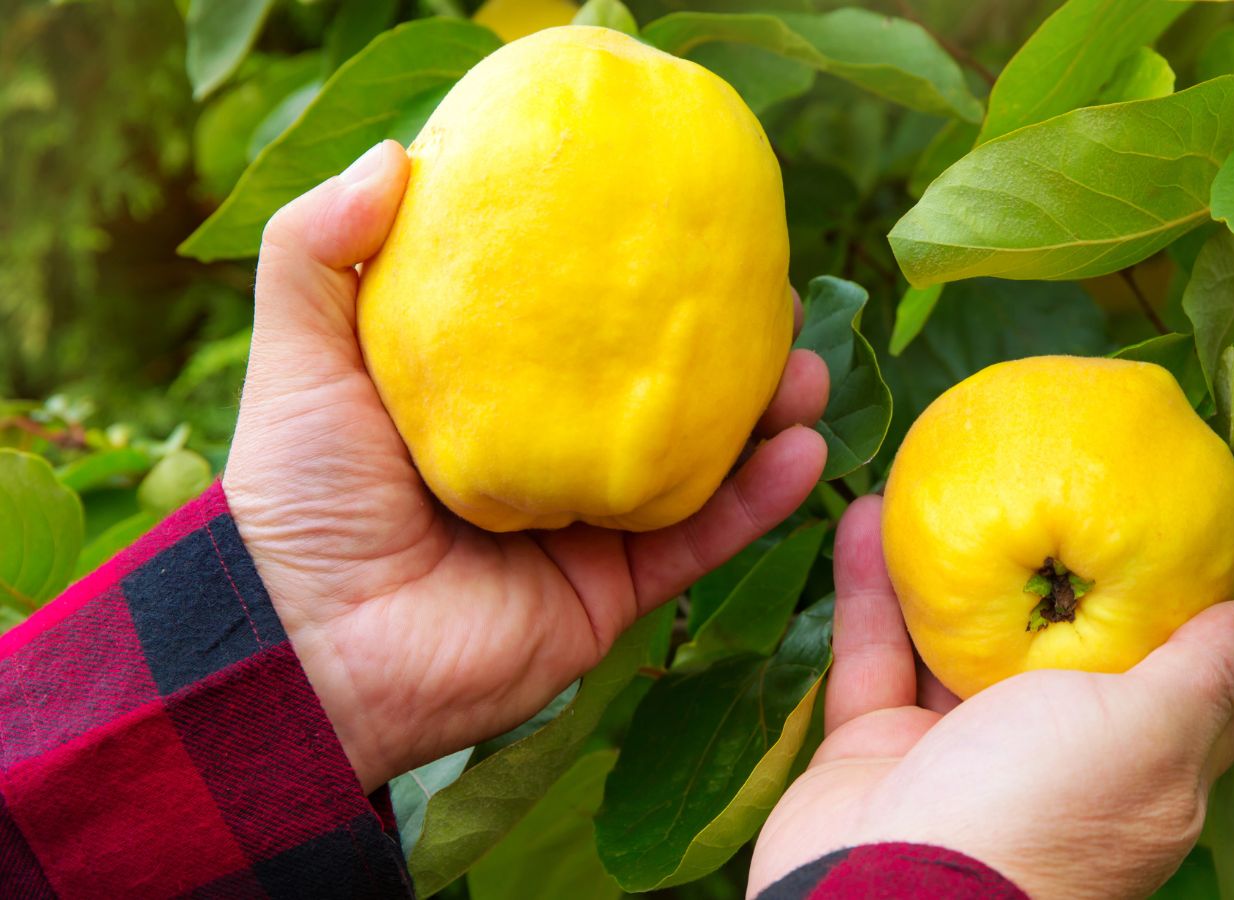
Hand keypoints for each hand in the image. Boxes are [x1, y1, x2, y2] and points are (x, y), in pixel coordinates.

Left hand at [222, 141, 829, 790]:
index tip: (693, 222)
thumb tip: (395, 152)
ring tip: (808, 370)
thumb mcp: (299, 355)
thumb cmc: (297, 495)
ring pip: (700, 463)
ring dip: (766, 416)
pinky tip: (807, 450)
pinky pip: (703, 542)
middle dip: (728, 345)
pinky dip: (762, 501)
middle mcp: (544, 454)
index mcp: (484, 396)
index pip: (576, 324)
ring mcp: (584, 526)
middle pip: (656, 388)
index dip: (637, 277)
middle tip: (778, 295)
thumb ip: (317, 250)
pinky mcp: (612, 595)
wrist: (311, 647)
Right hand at [749, 496, 1233, 899]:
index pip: (1185, 680)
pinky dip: (873, 590)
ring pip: (963, 638)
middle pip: (1065, 645)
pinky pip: (878, 652)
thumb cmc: (1035, 811)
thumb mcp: (1147, 735)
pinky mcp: (881, 745)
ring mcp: (962, 752)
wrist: (881, 892)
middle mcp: (1054, 760)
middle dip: (1059, 564)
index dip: (1192, 602)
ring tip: (950, 475)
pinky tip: (869, 514)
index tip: (1190, 516)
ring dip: (953, 562)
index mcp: (1138, 769)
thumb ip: (1204, 674)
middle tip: (1060, 469)